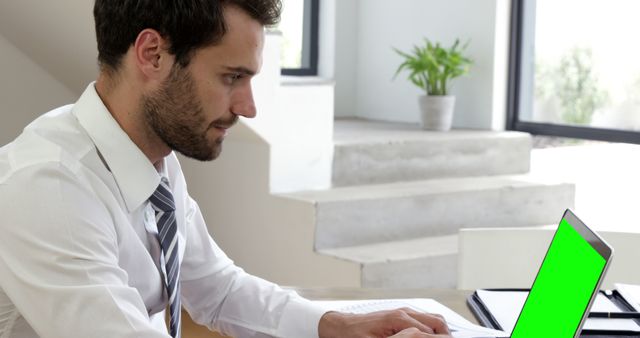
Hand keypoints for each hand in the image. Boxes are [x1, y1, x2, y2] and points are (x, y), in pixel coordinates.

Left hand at [318, 308, 452, 337]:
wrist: (340, 326)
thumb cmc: (354, 336)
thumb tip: (416, 337)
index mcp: (400, 319)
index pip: (432, 331)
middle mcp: (404, 312)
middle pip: (438, 322)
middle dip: (445, 335)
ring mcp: (403, 312)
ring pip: (433, 319)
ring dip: (440, 331)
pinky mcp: (400, 315)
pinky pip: (424, 319)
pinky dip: (432, 329)